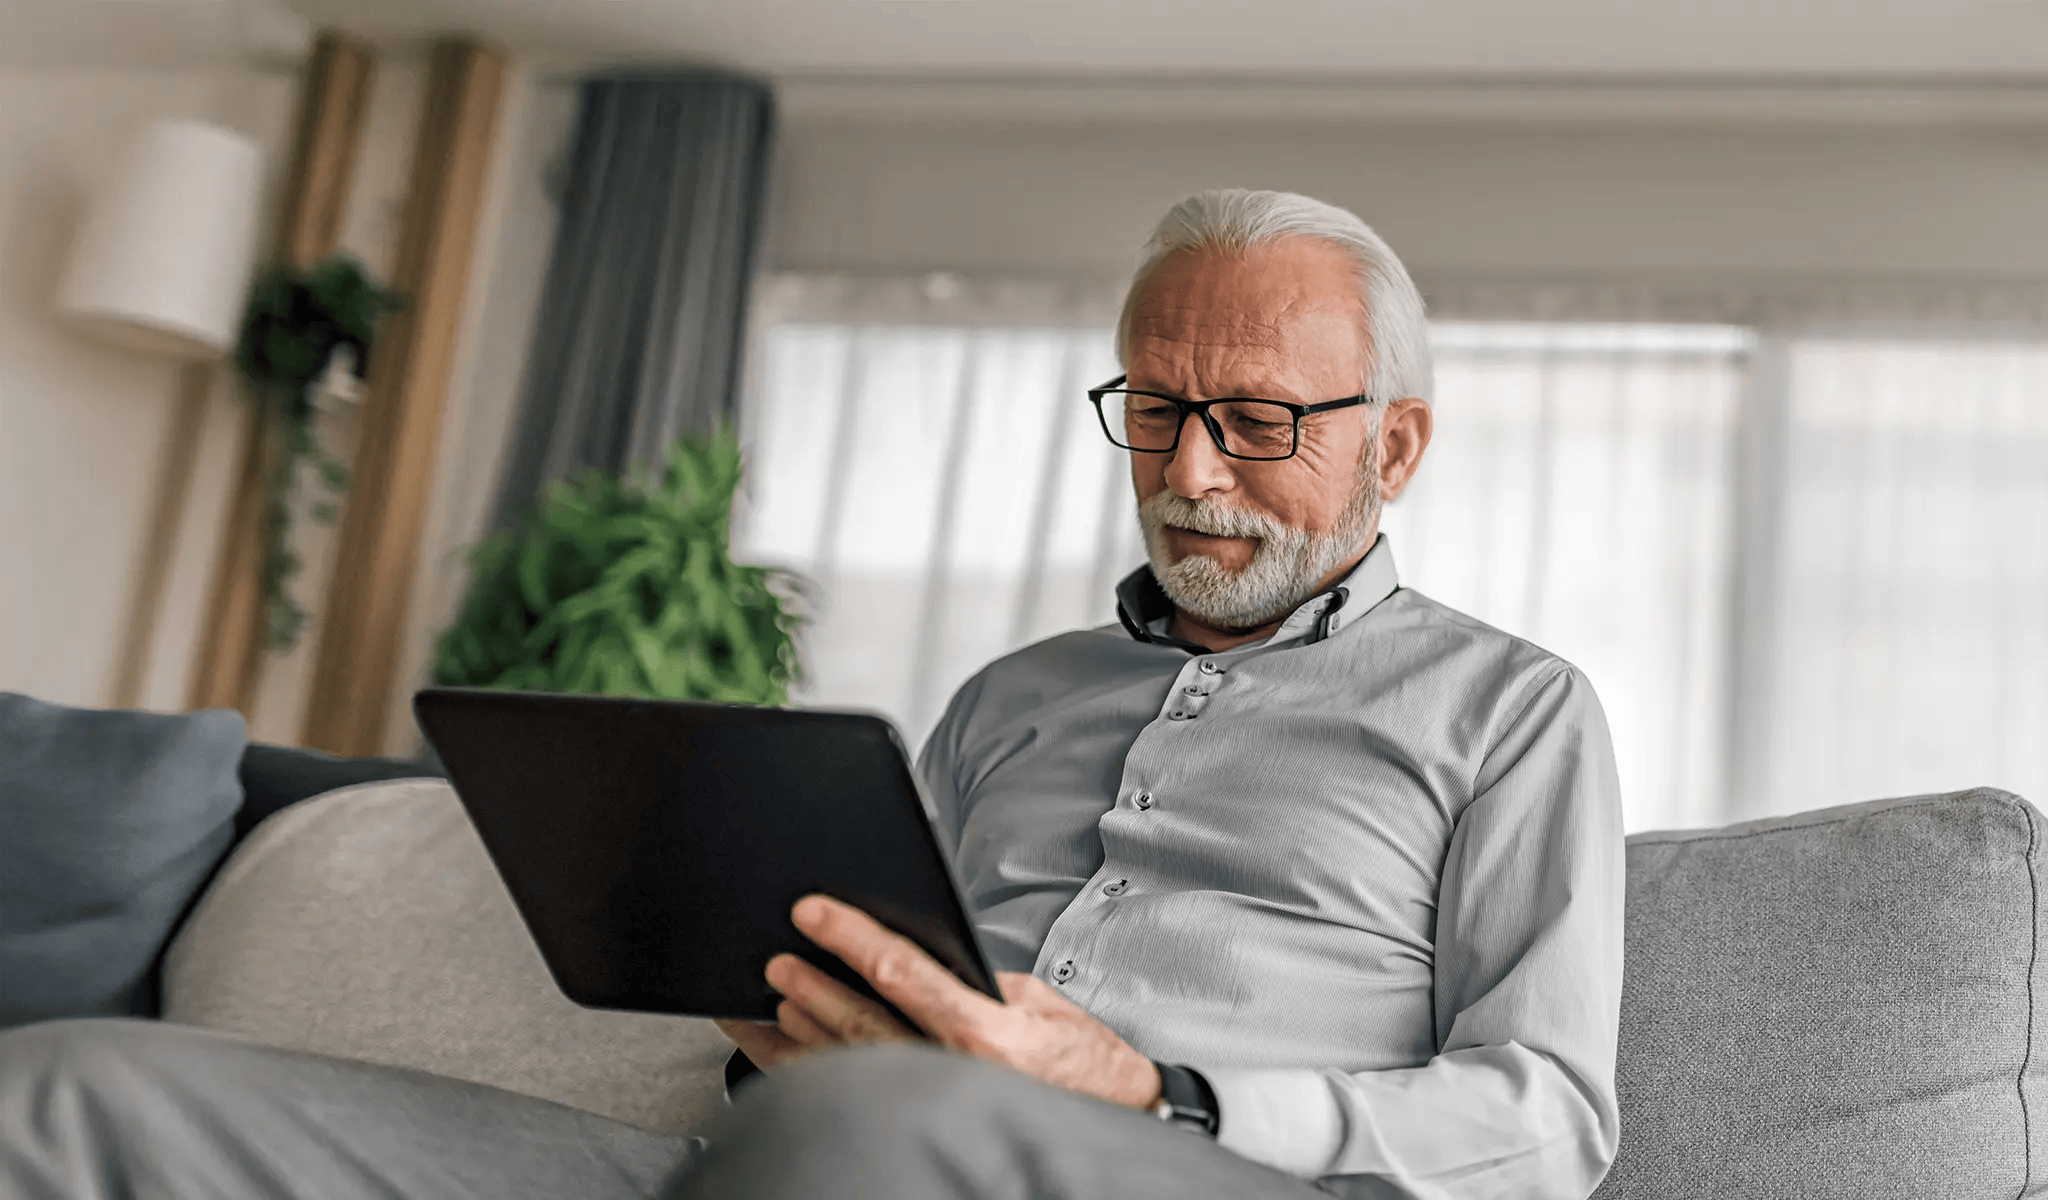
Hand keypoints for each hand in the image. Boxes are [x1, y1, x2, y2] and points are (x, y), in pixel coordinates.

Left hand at [714, 895, 1162, 1109]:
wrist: (1113, 1118)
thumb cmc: (1083, 1062)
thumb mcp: (1039, 1001)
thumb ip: (976, 978)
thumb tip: (916, 957)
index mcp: (983, 1033)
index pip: (898, 972)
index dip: (849, 936)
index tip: (812, 912)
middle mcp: (951, 1073)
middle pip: (861, 1020)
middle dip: (812, 985)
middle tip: (775, 959)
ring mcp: (935, 1103)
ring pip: (848, 1063)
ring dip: (800, 1029)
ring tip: (769, 996)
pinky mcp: (926, 1122)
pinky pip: (851, 1097)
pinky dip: (807, 1074)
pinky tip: (779, 1049)